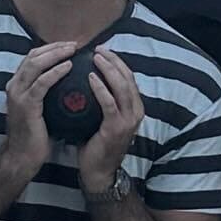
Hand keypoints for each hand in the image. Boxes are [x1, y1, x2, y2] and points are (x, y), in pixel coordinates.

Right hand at [0, 42, 77, 178]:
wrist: (22, 158)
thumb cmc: (34, 136)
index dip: (51, 49)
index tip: (69, 46)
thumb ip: (47, 95)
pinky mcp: (26, 105)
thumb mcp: (40, 109)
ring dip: (56, 54)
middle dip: (55, 47)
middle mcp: (14, 86)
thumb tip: (69, 84)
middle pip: (33, 56)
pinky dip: (56, 72)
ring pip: (36, 64)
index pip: (32, 58)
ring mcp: (18, 95)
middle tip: (75, 44)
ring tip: (73, 50)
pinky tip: (69, 67)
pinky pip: (42, 83)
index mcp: (17, 85)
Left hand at [74, 46, 146, 197]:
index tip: (102, 50)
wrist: (98, 172)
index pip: (128, 78)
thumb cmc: (96, 144)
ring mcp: (128, 120)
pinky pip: (109, 103)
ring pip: (122, 87)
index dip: (117, 61)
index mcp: (134, 108)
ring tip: (95, 57)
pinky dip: (101, 88)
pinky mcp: (116, 128)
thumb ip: (101, 101)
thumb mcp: (102, 118)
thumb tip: (85, 80)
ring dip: (109, 69)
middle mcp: (135, 112)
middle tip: (98, 49)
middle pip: (128, 78)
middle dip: (114, 60)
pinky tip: (90, 77)